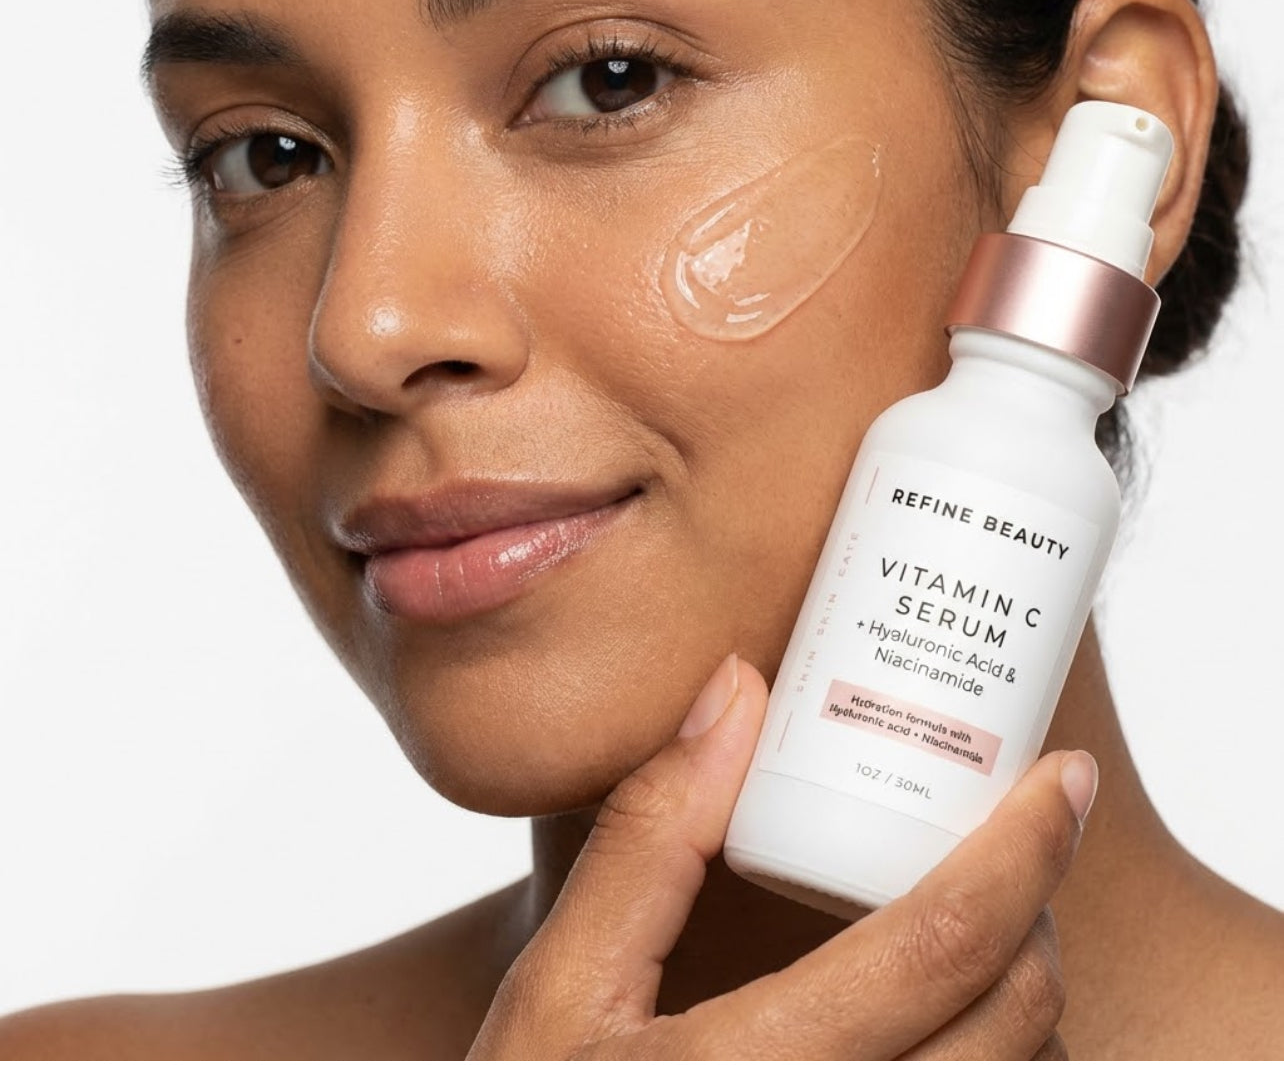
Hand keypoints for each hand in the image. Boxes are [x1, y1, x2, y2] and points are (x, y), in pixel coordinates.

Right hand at [469, 654, 1093, 1059]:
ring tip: (980, 922)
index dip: (1024, 848)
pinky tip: (947, 1018)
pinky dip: (999, 1060)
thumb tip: (738, 690)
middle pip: (1015, 1023)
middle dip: (1037, 911)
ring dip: (1026, 996)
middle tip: (1011, 836)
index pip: (941, 947)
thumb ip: (648, 836)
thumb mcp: (560, 986)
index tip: (1062, 774)